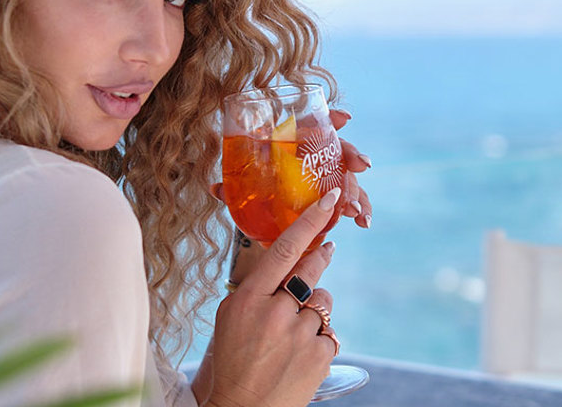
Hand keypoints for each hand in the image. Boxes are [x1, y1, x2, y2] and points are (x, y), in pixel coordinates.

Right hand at [203, 190, 340, 406]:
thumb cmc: (234, 360)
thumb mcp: (231, 317)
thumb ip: (256, 288)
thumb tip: (283, 263)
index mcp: (249, 299)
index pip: (284, 249)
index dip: (309, 221)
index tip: (328, 201)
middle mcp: (276, 312)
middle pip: (311, 270)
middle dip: (321, 258)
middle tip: (327, 251)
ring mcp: (300, 333)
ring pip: (323, 302)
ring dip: (314, 311)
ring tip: (294, 335)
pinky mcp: (320, 354)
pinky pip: (330, 331)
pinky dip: (319, 338)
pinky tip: (301, 355)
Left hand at [210, 108, 372, 230]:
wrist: (261, 204)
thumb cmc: (253, 183)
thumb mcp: (243, 182)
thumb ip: (233, 184)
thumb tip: (215, 188)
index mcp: (294, 141)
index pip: (315, 123)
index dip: (332, 118)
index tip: (346, 120)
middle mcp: (314, 155)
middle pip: (338, 148)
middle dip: (351, 155)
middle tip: (360, 166)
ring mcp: (326, 175)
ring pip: (348, 176)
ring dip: (358, 190)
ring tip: (357, 210)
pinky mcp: (332, 195)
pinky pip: (349, 198)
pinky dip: (359, 207)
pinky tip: (363, 221)